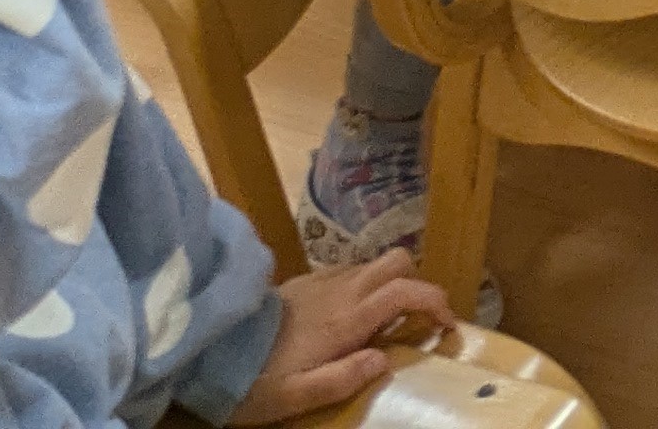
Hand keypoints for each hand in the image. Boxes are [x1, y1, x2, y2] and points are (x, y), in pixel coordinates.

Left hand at [230, 253, 455, 426]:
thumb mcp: (297, 396)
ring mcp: (322, 280)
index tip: (447, 325)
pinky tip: (350, 314)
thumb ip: (344, 378)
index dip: (435, 301)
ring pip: (374, 263)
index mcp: (346, 319)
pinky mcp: (305, 279)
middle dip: (418, 283)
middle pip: (397, 260)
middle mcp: (341, 290)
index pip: (405, 291)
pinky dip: (365, 285)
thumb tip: (385, 359)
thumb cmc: (256, 381)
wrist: (210, 350)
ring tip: (386, 321)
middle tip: (416, 320)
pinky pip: (350, 270)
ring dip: (392, 284)